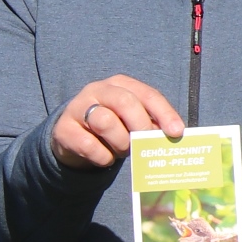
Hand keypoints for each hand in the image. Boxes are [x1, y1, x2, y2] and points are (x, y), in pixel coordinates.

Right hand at [51, 75, 185, 169]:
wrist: (73, 138)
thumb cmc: (111, 128)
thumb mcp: (131, 121)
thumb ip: (149, 123)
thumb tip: (171, 136)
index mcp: (120, 84)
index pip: (147, 94)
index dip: (164, 113)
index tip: (176, 132)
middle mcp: (98, 90)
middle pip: (125, 102)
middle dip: (140, 125)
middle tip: (145, 144)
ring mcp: (78, 107)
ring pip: (105, 121)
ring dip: (119, 142)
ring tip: (121, 150)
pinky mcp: (65, 129)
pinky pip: (89, 145)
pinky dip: (102, 157)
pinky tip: (105, 158)